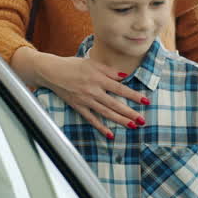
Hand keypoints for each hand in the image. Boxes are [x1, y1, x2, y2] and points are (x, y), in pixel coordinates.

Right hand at [32, 52, 147, 139]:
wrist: (52, 72)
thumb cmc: (72, 65)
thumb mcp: (92, 63)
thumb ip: (109, 70)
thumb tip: (124, 76)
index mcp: (98, 78)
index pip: (120, 88)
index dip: (133, 96)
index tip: (145, 101)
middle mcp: (93, 91)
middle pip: (115, 104)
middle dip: (130, 113)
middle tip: (142, 120)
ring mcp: (85, 100)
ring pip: (106, 113)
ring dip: (120, 120)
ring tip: (132, 126)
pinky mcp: (78, 107)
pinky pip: (91, 119)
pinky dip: (101, 127)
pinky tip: (110, 134)